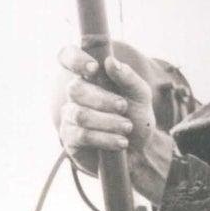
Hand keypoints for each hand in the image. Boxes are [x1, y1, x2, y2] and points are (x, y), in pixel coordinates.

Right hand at [56, 46, 173, 202]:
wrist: (139, 152)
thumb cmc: (136, 119)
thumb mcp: (141, 96)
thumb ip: (128, 78)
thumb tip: (111, 62)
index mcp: (89, 78)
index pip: (68, 57)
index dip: (75, 59)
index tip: (94, 68)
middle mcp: (75, 95)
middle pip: (75, 89)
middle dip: (103, 100)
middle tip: (123, 107)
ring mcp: (70, 117)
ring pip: (80, 114)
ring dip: (108, 121)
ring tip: (126, 127)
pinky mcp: (70, 139)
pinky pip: (82, 135)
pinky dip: (105, 138)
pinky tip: (121, 142)